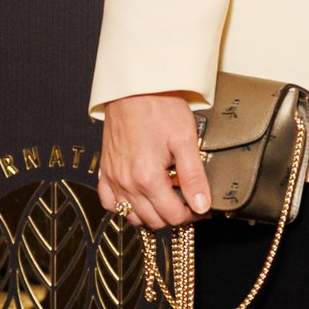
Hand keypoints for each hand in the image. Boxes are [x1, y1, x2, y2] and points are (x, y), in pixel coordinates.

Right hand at [97, 92, 209, 229]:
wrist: (134, 87)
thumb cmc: (160, 107)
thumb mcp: (186, 140)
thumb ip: (194, 177)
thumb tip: (202, 205)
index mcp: (147, 178)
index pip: (173, 216)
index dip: (193, 214)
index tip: (203, 207)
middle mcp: (126, 183)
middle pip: (153, 220)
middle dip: (175, 216)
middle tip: (190, 202)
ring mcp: (113, 178)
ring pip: (132, 216)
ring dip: (152, 214)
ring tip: (169, 198)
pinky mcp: (105, 170)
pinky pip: (110, 202)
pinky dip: (125, 206)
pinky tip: (141, 196)